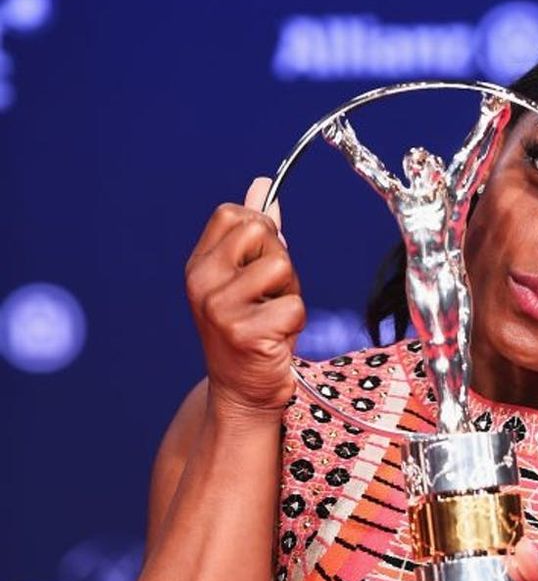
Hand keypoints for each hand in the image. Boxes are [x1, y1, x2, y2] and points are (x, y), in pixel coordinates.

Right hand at [184, 177, 304, 415]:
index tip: (259, 270)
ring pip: (281, 266)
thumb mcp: (248, 280)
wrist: (243, 395)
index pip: (235, 215)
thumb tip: (261, 185)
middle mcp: (201, 282)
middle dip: (280, 263)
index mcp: (200, 264)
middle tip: (269, 299)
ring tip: (273, 319)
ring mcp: (219, 308)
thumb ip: (256, 236)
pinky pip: (293, 306)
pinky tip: (276, 341)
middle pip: (261, 233)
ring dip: (290, 294)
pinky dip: (295, 324)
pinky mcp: (243, 333)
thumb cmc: (251, 334)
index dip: (261, 235)